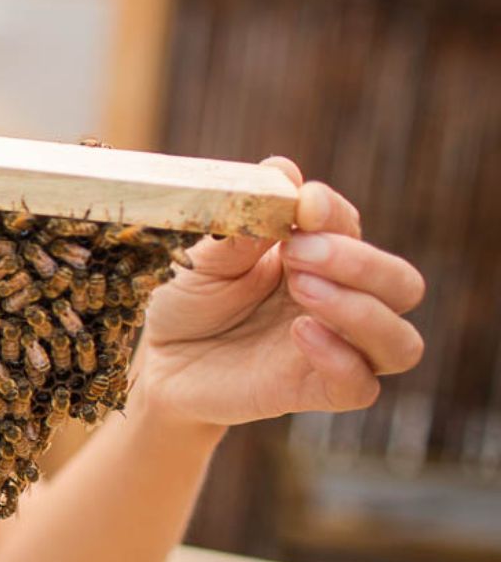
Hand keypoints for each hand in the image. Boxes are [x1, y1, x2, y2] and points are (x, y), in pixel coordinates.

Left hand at [132, 156, 425, 427]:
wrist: (159, 360)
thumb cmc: (187, 299)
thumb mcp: (205, 254)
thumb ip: (244, 221)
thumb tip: (283, 169)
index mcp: (316, 257)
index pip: (352, 227)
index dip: (334, 212)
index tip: (303, 205)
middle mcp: (339, 302)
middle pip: (402, 284)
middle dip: (362, 264)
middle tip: (299, 253)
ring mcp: (333, 349)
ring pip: (400, 342)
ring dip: (362, 312)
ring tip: (303, 291)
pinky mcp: (314, 391)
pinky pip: (360, 386)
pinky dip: (342, 359)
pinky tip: (301, 333)